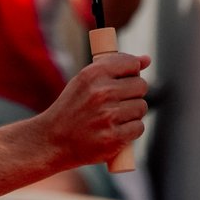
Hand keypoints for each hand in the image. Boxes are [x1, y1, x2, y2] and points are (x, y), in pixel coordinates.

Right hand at [37, 52, 148, 170]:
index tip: (128, 77)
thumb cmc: (72, 107)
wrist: (53, 140)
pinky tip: (118, 129)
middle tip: (120, 100)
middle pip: (141, 86)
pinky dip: (131, 130)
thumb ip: (115, 66)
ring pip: (141, 107)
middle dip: (134, 93)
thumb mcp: (85, 79)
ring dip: (133, 112)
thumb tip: (147, 59)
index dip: (133, 71)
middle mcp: (102, 92)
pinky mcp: (113, 138)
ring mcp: (108, 116)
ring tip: (115, 116)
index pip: (131, 63)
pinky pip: (138, 128)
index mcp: (94, 74)